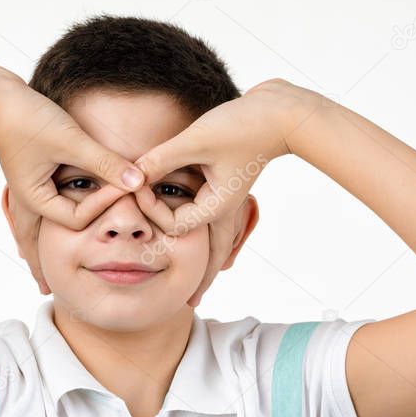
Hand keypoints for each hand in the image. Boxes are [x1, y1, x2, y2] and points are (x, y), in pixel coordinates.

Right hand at [0, 66, 144, 293]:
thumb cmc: (26, 118)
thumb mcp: (70, 140)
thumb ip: (104, 162)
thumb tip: (137, 180)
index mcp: (36, 199)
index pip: (77, 218)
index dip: (103, 206)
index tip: (124, 188)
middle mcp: (27, 199)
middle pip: (35, 242)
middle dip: (40, 265)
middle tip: (45, 290)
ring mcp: (23, 188)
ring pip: (29, 228)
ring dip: (35, 246)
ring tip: (37, 268)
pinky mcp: (26, 174)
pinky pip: (32, 208)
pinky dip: (34, 221)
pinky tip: (35, 225)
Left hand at [132, 77, 319, 305]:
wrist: (283, 112)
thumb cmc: (244, 125)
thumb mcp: (197, 140)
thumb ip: (162, 158)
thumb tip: (132, 174)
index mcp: (218, 205)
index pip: (176, 224)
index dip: (151, 208)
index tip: (137, 184)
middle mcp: (225, 207)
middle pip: (212, 255)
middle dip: (201, 279)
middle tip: (192, 304)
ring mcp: (230, 197)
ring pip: (217, 238)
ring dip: (208, 258)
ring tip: (201, 280)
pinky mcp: (230, 183)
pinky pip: (218, 217)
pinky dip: (209, 229)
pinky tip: (204, 235)